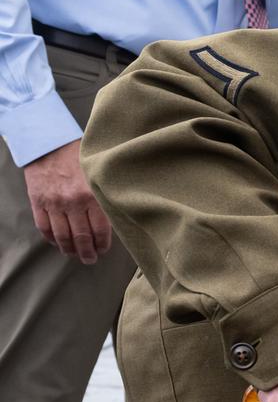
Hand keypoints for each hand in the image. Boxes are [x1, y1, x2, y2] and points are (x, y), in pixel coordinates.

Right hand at [22, 141, 112, 262]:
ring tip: (75, 255)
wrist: (48, 141)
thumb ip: (105, 196)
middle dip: (87, 253)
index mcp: (92, 195)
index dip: (103, 245)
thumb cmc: (79, 157)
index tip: (104, 250)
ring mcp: (54, 202)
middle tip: (90, 259)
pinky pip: (44, 227)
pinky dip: (51, 239)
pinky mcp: (38, 200)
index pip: (101, 230)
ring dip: (69, 250)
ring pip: (62, 236)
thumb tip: (116, 219)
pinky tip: (58, 243)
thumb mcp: (98, 175)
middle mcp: (73, 201)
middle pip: (82, 237)